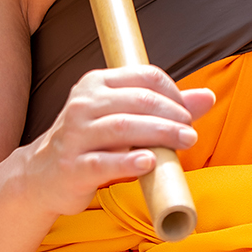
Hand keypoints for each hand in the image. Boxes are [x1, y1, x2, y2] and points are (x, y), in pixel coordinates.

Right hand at [21, 65, 214, 217]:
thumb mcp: (124, 118)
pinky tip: (149, 162)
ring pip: (124, 128)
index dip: (173, 92)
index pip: (144, 76)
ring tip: (184, 142)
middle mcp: (83, 104)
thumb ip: (165, 107)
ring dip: (160, 134)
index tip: (188, 113)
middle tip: (191, 132)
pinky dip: (129, 161)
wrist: (42, 175)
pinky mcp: (72, 167)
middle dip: (172, 115)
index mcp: (96, 83)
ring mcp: (74, 135)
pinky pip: (103, 162)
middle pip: (138, 101)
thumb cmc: (91, 143)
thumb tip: (209, 97)